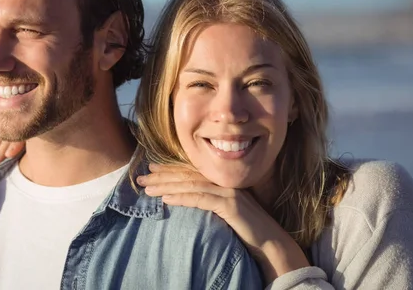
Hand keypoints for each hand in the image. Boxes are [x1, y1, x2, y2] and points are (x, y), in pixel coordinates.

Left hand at [137, 163, 309, 282]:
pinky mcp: (230, 205)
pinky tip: (166, 200)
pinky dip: (182, 198)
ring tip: (147, 189)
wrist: (271, 243)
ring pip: (191, 185)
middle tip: (141, 176)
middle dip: (163, 175)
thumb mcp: (226, 213)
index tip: (152, 168)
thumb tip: (188, 201)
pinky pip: (200, 199)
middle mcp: (225, 182)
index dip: (170, 169)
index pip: (191, 172)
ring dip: (167, 186)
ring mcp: (228, 192)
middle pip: (187, 175)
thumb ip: (211, 203)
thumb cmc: (248, 231)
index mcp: (223, 182)